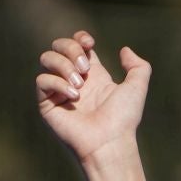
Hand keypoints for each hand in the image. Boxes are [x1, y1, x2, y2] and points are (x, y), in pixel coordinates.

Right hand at [35, 30, 150, 172]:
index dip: (79, 38)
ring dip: (63, 65)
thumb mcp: (137, 88)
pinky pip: (42, 80)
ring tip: (80, 84)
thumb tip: (125, 50)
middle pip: (58, 46)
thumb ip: (138, 67)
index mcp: (93, 75)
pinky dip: (57, 83)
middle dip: (70, 47)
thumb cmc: (124, 119)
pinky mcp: (47, 103)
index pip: (77, 45)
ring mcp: (59, 91)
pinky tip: (74, 96)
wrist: (110, 142)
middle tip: (85, 67)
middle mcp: (74, 80)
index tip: (89, 43)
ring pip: (46, 58)